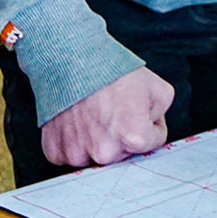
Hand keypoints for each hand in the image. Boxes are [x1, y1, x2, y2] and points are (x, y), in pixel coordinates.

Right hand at [41, 66, 172, 168]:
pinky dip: (74, 142)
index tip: (138, 111)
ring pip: (96, 156)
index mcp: (134, 138)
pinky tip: (77, 121)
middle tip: (114, 111)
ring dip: (98, 141)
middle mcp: (105, 152)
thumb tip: (151, 130)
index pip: (152, 143)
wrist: (72, 62)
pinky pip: (71, 155)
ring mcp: (77, 154)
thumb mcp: (159, 89)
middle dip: (124, 136)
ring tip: (94, 114)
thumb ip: (161, 116)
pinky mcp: (55, 152)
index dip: (150, 124)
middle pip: (123, 153)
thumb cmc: (113, 73)